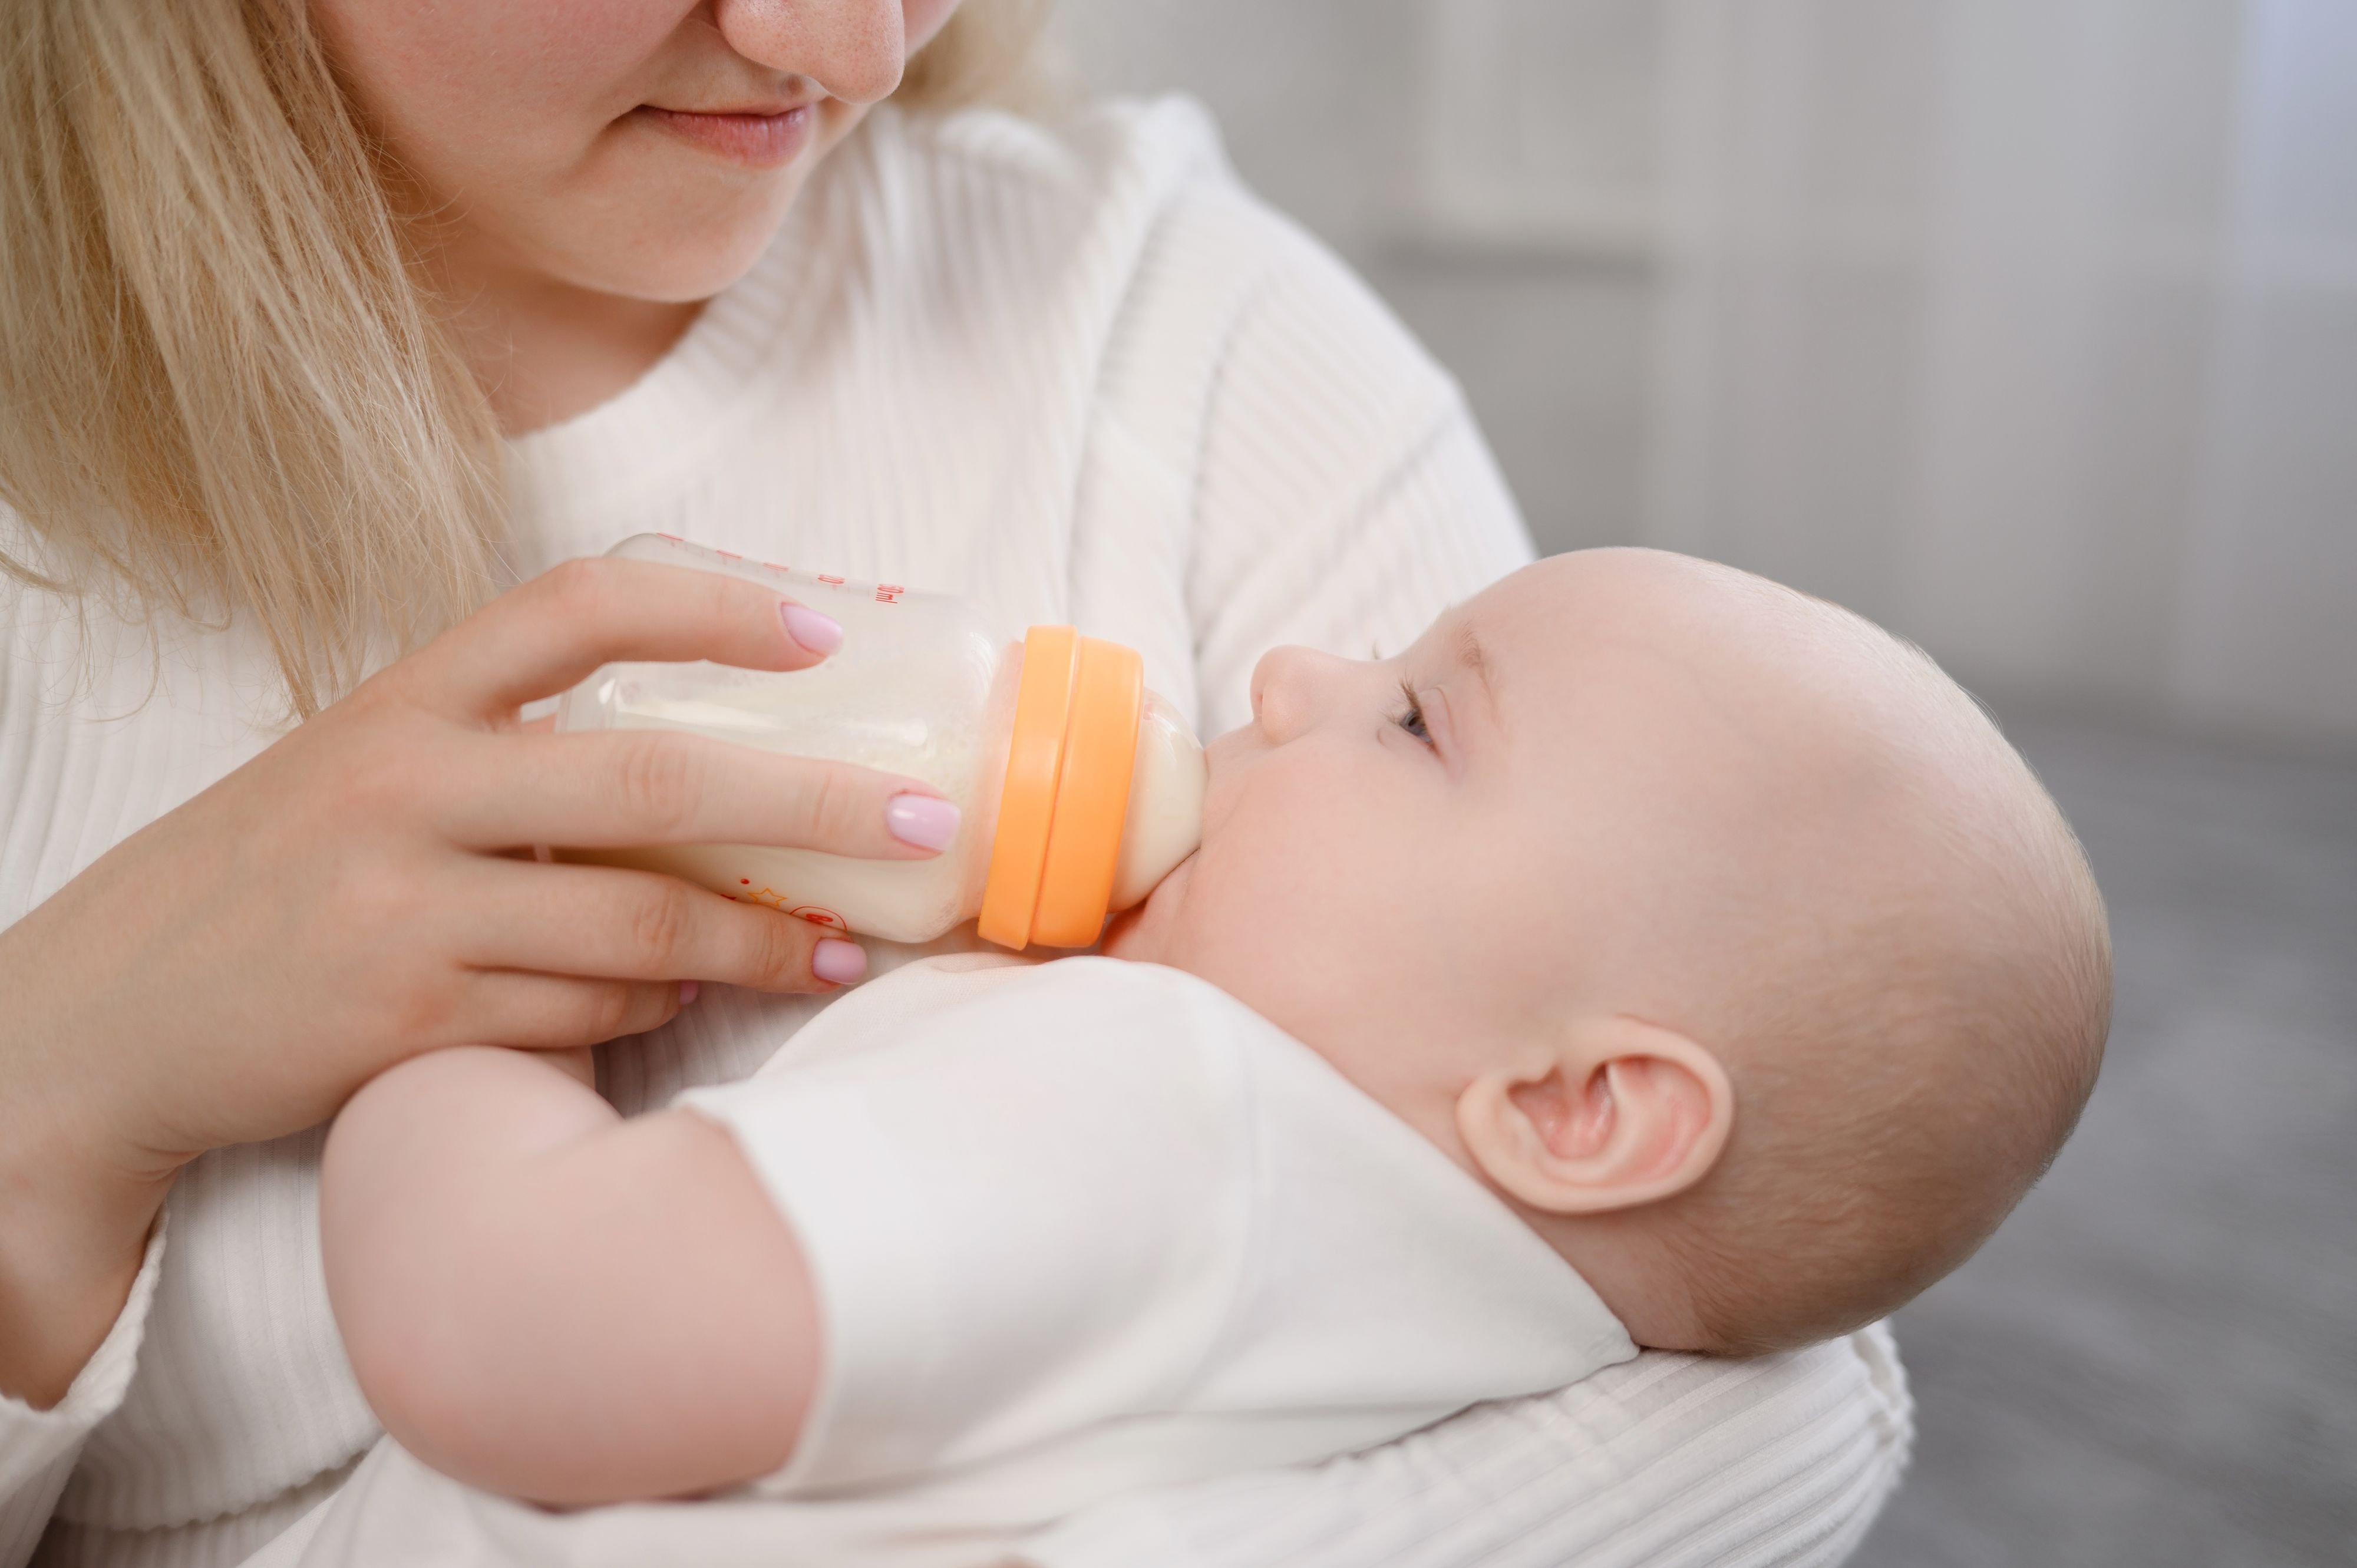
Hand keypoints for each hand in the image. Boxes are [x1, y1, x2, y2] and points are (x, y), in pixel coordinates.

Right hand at [0, 557, 942, 1400]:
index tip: (824, 632)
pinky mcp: (408, 1019)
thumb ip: (507, 754)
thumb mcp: (365, 773)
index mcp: (404, 699)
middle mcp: (406, 787)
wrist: (106, 1018)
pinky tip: (693, 995)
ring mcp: (406, 908)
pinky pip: (586, 1011)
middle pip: (657, 777)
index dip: (716, 606)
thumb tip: (707, 774)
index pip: (578, 606)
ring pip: (641, 922)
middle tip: (924, 819)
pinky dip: (658, 1005)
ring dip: (762, 940)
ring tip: (841, 945)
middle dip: (814, 802)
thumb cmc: (270, 880)